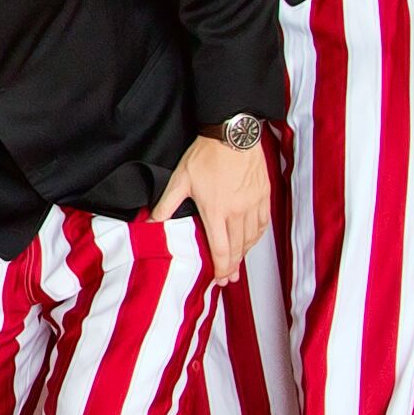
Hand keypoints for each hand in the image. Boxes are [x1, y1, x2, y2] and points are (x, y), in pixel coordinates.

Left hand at [154, 128, 272, 283]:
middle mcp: (237, 212)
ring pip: (252, 238)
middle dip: (233, 266)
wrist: (232, 135)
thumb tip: (151, 222)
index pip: (220, 249)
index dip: (221, 268)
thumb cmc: (206, 155)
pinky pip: (262, 224)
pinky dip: (256, 236)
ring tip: (238, 262)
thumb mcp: (180, 180)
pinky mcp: (263, 196)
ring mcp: (253, 205)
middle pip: (238, 248)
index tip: (220, 279)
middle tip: (229, 278)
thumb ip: (166, 205)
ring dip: (245, 253)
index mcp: (216, 211)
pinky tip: (251, 240)